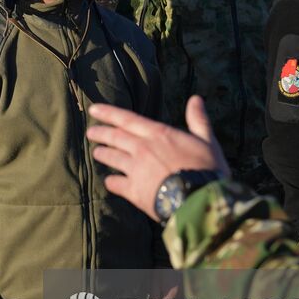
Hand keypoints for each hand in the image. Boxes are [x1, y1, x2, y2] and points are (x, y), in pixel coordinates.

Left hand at [87, 95, 227, 221]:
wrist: (199, 199)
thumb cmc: (206, 169)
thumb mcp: (207, 141)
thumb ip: (198, 120)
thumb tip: (196, 99)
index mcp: (159, 134)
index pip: (128, 119)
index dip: (108, 113)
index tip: (93, 110)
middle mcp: (143, 148)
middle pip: (115, 137)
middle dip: (100, 134)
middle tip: (91, 133)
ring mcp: (136, 169)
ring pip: (112, 158)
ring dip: (102, 154)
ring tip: (97, 153)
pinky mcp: (133, 191)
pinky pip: (115, 183)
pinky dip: (111, 181)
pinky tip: (109, 182)